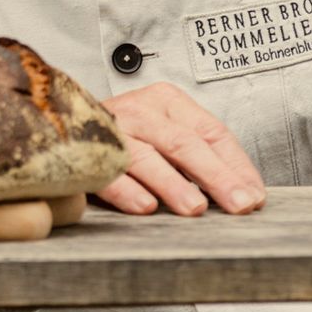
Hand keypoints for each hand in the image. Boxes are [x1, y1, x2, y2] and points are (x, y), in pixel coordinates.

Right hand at [99, 81, 264, 217]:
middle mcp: (141, 110)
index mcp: (166, 102)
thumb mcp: (163, 135)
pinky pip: (108, 172)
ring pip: (148, 157)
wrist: (58, 125)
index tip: (253, 195)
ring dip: (173, 185)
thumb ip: (196, 158)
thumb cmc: (123, 138)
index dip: (236, 166)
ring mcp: (111, 129)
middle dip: (217, 177)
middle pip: (185, 144)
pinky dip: (127, 190)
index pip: (212, 132)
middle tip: (239, 205)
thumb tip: (243, 193)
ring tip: (195, 209)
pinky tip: (145, 207)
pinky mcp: (83, 152)